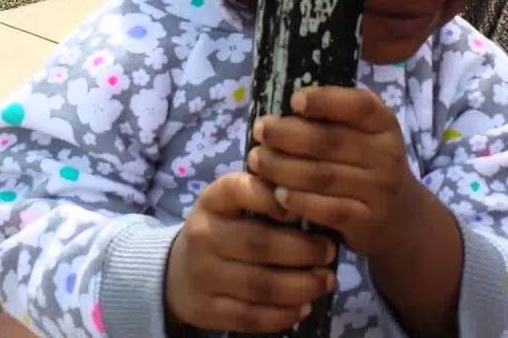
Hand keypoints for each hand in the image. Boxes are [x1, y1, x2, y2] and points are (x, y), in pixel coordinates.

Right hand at [165, 172, 336, 334]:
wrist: (178, 273)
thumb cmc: (222, 232)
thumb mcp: (232, 205)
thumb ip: (264, 197)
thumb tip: (311, 203)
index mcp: (212, 201)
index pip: (239, 189)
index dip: (272, 198)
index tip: (300, 210)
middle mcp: (202, 235)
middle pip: (259, 244)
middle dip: (304, 250)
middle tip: (329, 253)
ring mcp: (202, 275)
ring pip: (260, 285)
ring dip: (301, 286)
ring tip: (325, 281)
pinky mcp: (206, 310)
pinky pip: (251, 317)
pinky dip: (283, 315)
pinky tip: (303, 308)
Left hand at [247, 87, 421, 257]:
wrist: (396, 214)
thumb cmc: (361, 162)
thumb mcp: (359, 133)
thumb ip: (332, 116)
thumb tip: (281, 104)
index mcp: (383, 123)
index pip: (359, 106)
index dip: (325, 101)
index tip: (293, 101)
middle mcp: (387, 154)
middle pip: (330, 141)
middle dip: (288, 135)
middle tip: (260, 131)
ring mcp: (380, 190)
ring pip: (323, 176)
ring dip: (283, 168)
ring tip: (258, 161)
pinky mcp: (368, 220)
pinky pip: (328, 210)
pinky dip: (299, 202)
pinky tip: (278, 195)